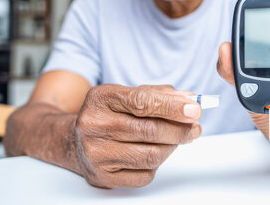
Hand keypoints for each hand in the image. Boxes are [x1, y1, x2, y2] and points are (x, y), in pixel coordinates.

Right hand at [74, 84, 201, 187]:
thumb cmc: (110, 115)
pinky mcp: (103, 176)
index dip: (172, 107)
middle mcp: (94, 125)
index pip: (142, 102)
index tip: (194, 109)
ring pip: (151, 155)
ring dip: (172, 147)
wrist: (75, 139)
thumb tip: (189, 100)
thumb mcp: (128, 95)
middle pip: (150, 130)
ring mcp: (96, 153)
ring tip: (177, 139)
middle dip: (180, 130)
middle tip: (194, 127)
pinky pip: (144, 175)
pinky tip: (155, 152)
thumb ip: (159, 95)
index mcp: (101, 98)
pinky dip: (157, 165)